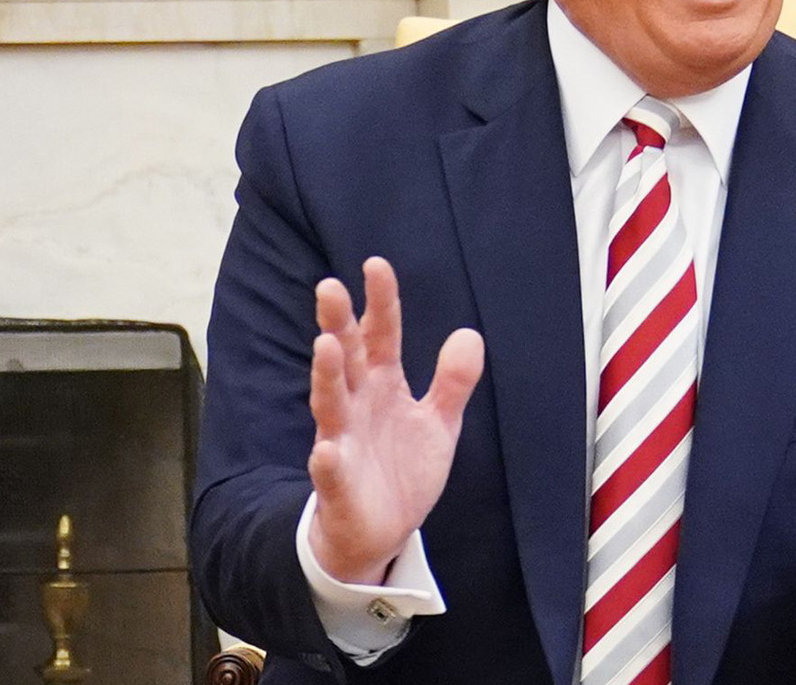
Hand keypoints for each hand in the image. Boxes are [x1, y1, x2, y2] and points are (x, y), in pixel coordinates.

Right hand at [305, 256, 485, 583]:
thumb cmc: (402, 468)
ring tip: (325, 347)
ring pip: (331, 404)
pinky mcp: (338, 483)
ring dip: (326, 376)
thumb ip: (453, 381)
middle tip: (330, 287)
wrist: (382, 530)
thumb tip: (470, 334)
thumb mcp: (438, 422)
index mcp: (383, 385)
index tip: (376, 265)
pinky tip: (326, 449)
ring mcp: (344, 441)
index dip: (380, 302)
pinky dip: (328, 460)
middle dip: (337, 324)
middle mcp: (357, 405)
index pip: (381, 335)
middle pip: (346, 358)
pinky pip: (330, 470)